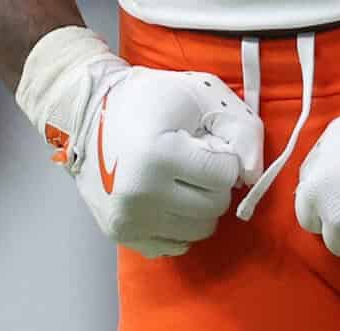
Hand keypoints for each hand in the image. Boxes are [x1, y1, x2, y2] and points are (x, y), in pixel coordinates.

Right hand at [18, 28, 263, 256]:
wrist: (86, 112)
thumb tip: (253, 174)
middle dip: (213, 184)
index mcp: (159, 156)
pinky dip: (177, 225)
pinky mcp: (121, 234)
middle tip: (192, 163)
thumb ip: (239, 127)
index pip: (224, 176)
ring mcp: (129, 218)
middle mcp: (142, 194)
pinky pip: (173, 245)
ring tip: (179, 181)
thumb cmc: (146, 98)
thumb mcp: (197, 93)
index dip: (222, 158)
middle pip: (214, 207)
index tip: (203, 145)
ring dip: (198, 206)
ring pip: (197, 230)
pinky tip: (164, 199)